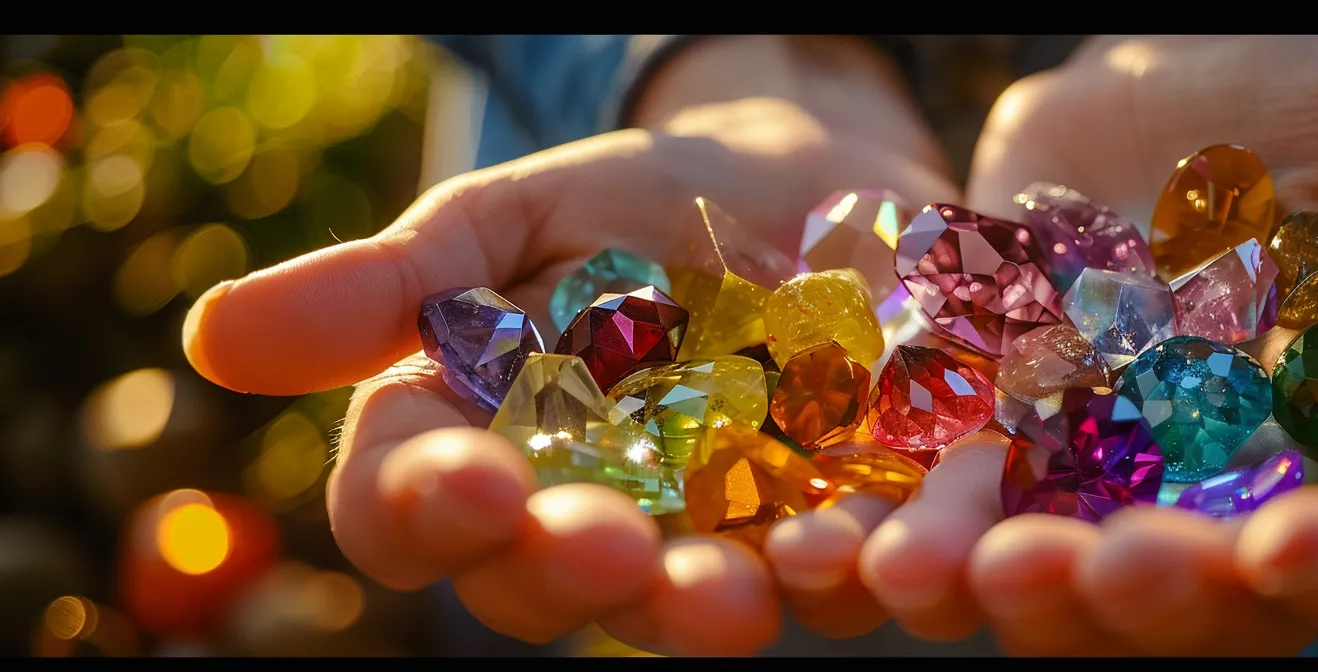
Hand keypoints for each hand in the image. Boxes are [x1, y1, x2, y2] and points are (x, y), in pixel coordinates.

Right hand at [180, 36, 957, 653]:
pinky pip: (830, 569)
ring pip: (686, 599)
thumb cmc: (633, 205)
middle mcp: (581, 519)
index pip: (413, 507)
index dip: (428, 506)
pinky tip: (856, 550)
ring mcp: (708, 538)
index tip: (468, 479)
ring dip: (702, 603)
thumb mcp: (510, 220)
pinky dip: (841, 567)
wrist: (805, 187)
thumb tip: (214, 338)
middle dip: (569, 567)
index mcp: (478, 448)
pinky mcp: (830, 526)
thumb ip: (393, 286)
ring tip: (730, 589)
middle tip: (606, 548)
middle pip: (545, 580)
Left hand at [864, 36, 1317, 653]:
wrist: (1172, 86)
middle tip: (1083, 573)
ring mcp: (1123, 483)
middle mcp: (1255, 494)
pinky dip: (904, 526)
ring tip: (928, 575)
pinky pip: (957, 502)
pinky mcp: (1009, 442)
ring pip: (1070, 572)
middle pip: (1217, 594)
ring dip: (1001, 585)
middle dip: (1150, 596)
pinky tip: (843, 536)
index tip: (1292, 549)